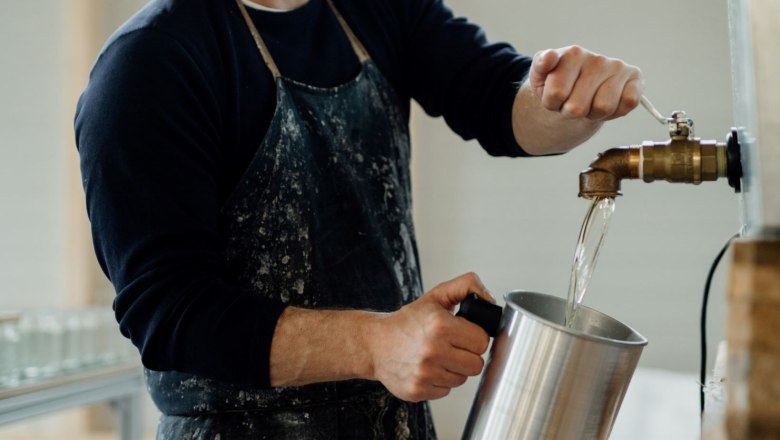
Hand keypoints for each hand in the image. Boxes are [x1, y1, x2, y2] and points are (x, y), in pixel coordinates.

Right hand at [367, 273, 493, 401]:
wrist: (374, 343)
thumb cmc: (406, 322)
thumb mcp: (435, 296)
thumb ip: (466, 287)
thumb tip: (490, 300)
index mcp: (440, 326)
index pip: (482, 341)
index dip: (474, 336)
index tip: (463, 334)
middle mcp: (432, 351)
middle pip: (476, 364)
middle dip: (467, 355)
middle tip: (452, 346)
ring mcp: (425, 374)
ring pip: (462, 379)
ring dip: (454, 369)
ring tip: (438, 357)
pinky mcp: (418, 390)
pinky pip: (446, 391)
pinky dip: (440, 381)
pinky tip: (428, 368)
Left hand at [528, 45, 642, 120]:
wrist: (579, 89)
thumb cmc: (559, 83)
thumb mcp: (541, 76)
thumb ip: (540, 65)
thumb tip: (549, 57)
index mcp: (574, 53)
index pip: (556, 94)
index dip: (552, 103)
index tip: (555, 96)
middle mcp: (598, 59)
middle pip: (578, 107)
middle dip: (571, 112)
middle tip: (572, 102)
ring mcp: (618, 68)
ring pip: (603, 108)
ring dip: (592, 114)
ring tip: (589, 103)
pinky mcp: (635, 79)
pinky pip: (628, 103)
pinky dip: (615, 112)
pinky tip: (607, 102)